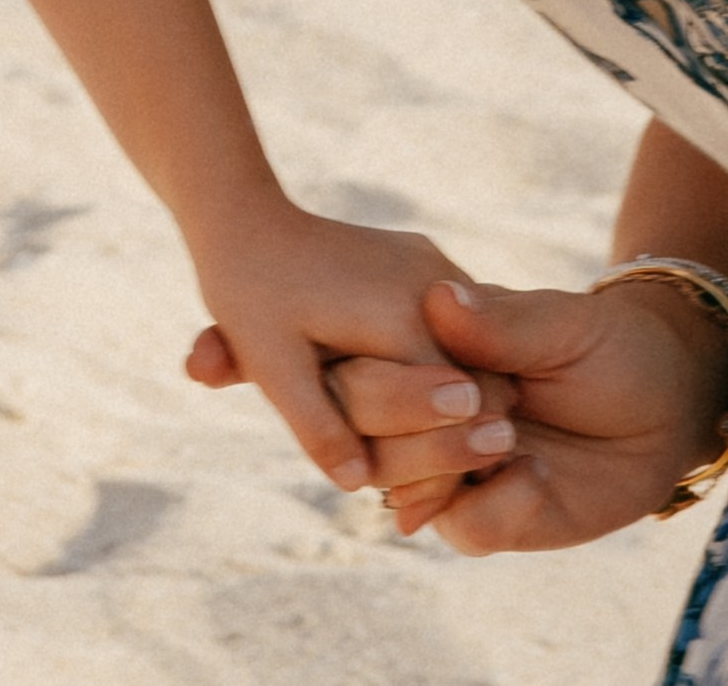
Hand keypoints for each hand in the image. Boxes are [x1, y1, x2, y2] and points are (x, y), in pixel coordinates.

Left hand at [182, 200, 489, 493]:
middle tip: (413, 500)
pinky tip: (407, 408)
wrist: (245, 216)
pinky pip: (455, 327)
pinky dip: (444, 370)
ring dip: (456, 405)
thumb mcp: (273, 368)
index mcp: (403, 314)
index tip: (411, 511)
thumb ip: (319, 426)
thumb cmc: (251, 294)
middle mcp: (433, 282)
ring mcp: (432, 265)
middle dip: (459, 439)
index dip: (445, 462)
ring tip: (410, 462)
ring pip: (474, 353)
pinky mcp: (423, 261)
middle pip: (482, 379)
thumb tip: (359, 484)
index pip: (462, 403)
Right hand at [331, 272, 727, 548]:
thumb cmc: (606, 344)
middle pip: (369, 431)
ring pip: (403, 487)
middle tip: (483, 406)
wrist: (664, 404)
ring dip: (445, 467)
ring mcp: (455, 468)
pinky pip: (465, 529)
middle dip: (412, 425)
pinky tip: (535, 474)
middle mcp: (428, 413)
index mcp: (428, 350)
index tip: (450, 370)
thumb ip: (500, 323)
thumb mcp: (562, 324)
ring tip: (507, 436)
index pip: (367, 363)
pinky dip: (496, 507)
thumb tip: (438, 298)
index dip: (393, 375)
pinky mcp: (492, 517)